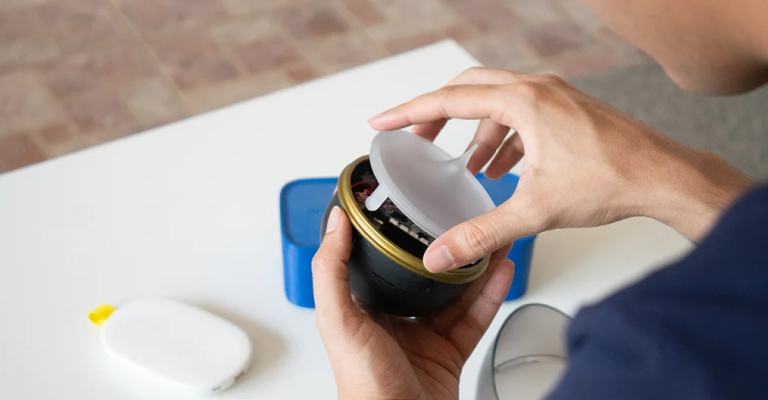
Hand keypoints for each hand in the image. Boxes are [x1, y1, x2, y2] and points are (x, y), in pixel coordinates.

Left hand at [312, 206, 514, 399]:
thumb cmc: (362, 385)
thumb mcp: (338, 319)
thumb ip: (331, 271)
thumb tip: (334, 225)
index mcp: (366, 309)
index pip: (383, 262)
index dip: (399, 236)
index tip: (412, 208)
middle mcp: (396, 321)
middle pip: (426, 275)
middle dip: (447, 249)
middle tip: (464, 220)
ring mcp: (425, 337)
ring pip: (457, 293)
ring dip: (475, 266)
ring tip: (491, 237)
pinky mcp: (451, 353)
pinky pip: (475, 318)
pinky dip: (491, 295)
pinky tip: (501, 271)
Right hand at [369, 67, 754, 272]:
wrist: (664, 178)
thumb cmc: (612, 181)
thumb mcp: (534, 211)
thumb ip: (481, 234)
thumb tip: (443, 254)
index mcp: (523, 102)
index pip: (449, 100)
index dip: (408, 112)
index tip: (382, 121)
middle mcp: (538, 90)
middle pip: (469, 90)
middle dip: (438, 115)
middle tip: (415, 136)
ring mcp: (556, 97)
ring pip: (497, 102)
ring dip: (474, 130)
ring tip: (464, 163)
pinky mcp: (569, 110)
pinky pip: (522, 114)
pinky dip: (503, 136)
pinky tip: (504, 167)